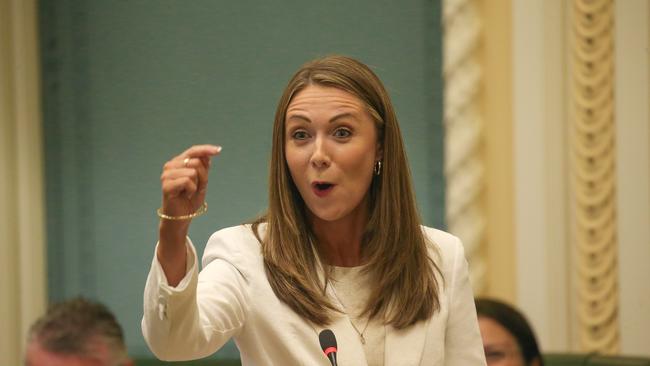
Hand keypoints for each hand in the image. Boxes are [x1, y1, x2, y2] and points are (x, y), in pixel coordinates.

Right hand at [157, 144, 220, 285]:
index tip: (219, 150)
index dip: (206, 149)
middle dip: (202, 175)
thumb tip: (208, 155)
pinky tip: (186, 195)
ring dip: (196, 184)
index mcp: (178, 162)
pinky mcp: (166, 185)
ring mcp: (166, 175)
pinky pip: (187, 181)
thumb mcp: (201, 181)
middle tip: (196, 187)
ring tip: (189, 192)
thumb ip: (203, 167)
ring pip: (192, 171)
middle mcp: (170, 166)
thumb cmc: (189, 200)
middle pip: (196, 161)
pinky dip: (192, 190)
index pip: (193, 150)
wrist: (181, 218)